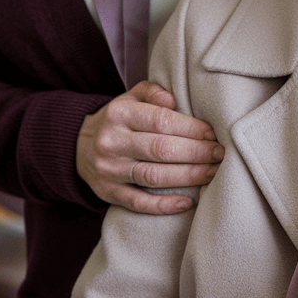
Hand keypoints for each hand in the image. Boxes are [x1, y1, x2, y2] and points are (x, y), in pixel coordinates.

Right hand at [77, 81, 223, 213]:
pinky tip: (188, 201)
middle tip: (219, 154)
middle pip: (161, 150)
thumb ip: (152, 91)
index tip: (212, 133)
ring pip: (154, 177)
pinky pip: (139, 203)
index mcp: (120, 114)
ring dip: (188, 177)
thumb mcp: (130, 96)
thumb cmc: (118, 119)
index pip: (161, 121)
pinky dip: (165, 205)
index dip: (191, 128)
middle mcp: (112, 142)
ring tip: (212, 173)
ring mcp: (109, 171)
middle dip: (196, 153)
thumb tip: (173, 100)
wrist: (78, 144)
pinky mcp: (108, 193)